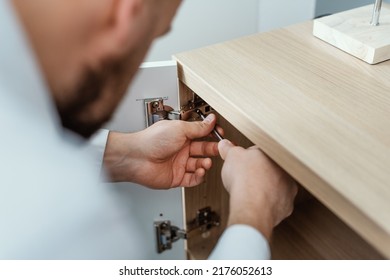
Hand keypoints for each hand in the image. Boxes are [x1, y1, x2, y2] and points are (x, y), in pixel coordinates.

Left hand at [103, 114, 220, 187]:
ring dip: (206, 164)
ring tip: (206, 163)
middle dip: (213, 150)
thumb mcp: (179, 128)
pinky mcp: (177, 177)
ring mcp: (179, 164)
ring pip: (199, 165)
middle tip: (220, 150)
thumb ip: (198, 127)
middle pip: (203, 150)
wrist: (137, 158)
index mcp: (182, 135)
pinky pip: (193, 179)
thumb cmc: (151, 140)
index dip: (212, 134)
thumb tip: (211, 120)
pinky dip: (199, 176)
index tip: (220, 134)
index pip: (202, 134)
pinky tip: (200, 171)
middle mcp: (181, 149)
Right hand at [218, 140, 296, 240]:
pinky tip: (255, 202)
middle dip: (256, 173)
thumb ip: (229, 148)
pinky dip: (266, 203)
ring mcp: (288, 189)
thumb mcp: (232, 156)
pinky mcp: (286, 207)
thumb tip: (225, 145)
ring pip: (273, 186)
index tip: (239, 162)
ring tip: (248, 191)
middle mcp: (285, 171)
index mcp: (274, 155)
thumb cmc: (245, 181)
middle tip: (243, 177)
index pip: (259, 151)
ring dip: (263, 188)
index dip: (246, 157)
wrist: (251, 207)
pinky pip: (274, 203)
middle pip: (268, 169)